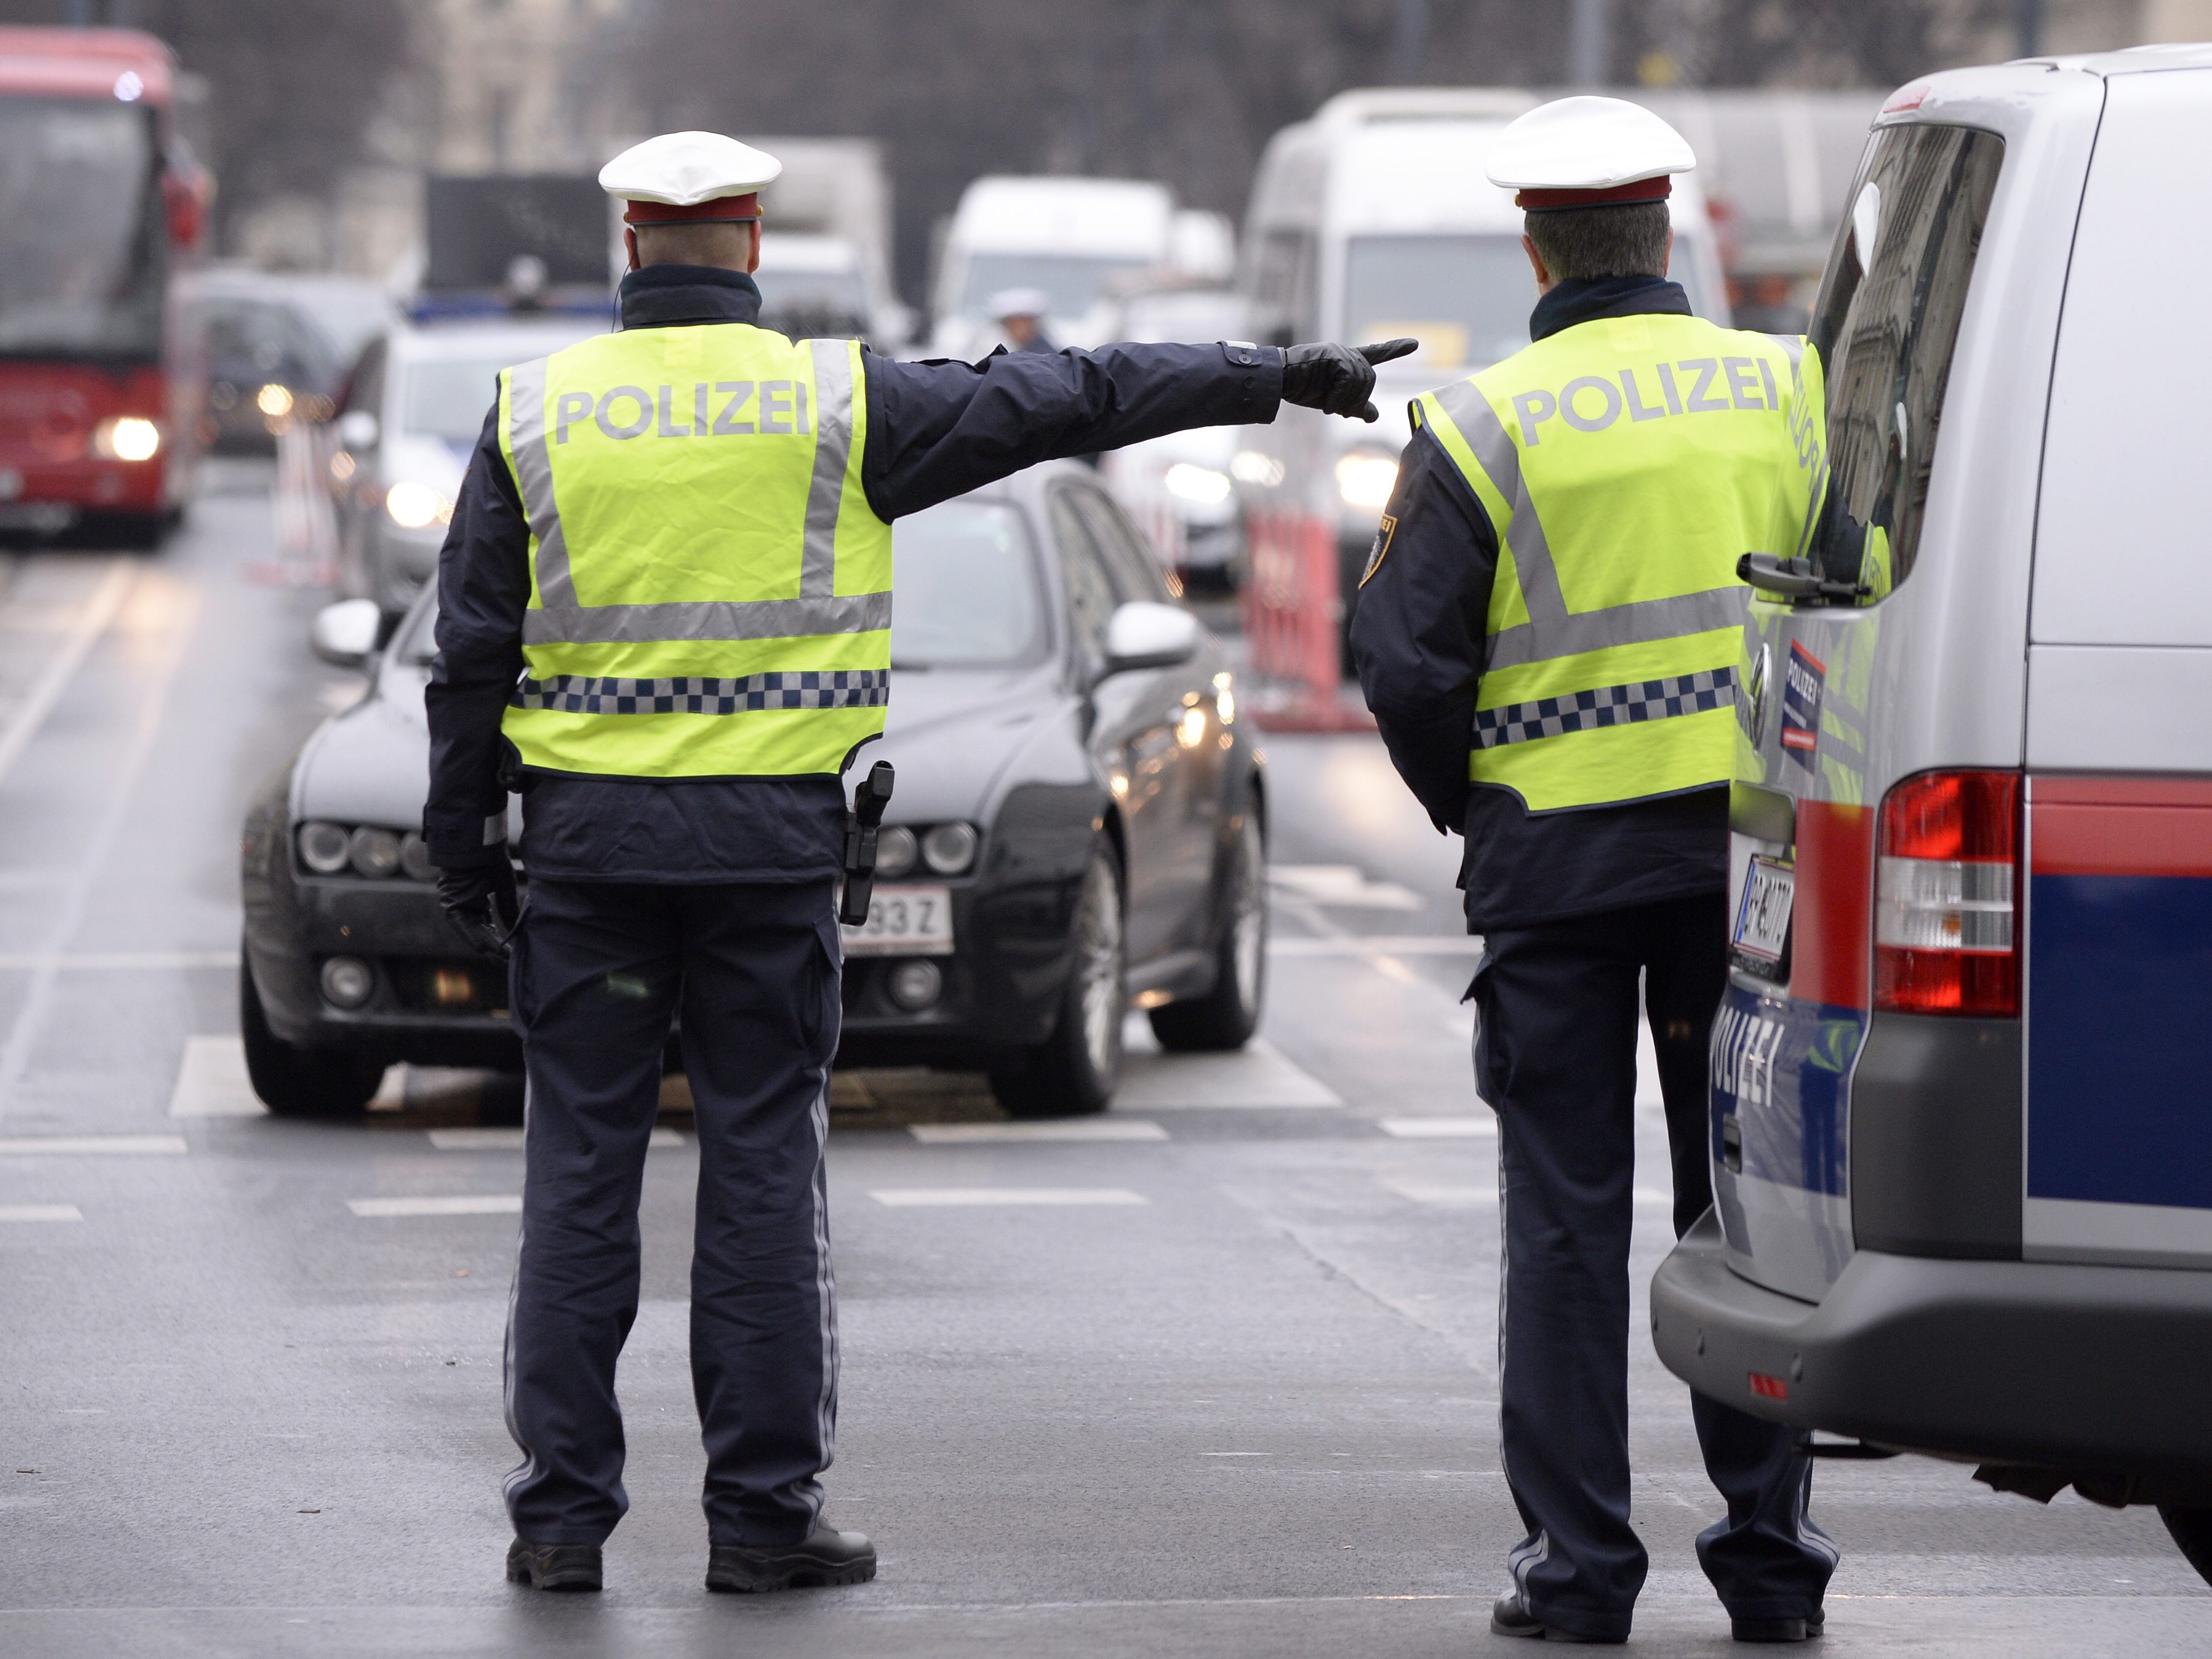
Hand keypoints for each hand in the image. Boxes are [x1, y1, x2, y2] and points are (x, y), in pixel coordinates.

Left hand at [437, 857, 520, 960]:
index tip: (512, 953)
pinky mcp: (451, 904)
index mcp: (477, 903)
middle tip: (506, 962)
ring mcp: (456, 906)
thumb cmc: (491, 860)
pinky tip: (483, 948)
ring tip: (499, 959)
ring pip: (471, 932)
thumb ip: (508, 910)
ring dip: (485, 946)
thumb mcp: (504, 888)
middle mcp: (465, 907)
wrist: (477, 843)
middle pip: (479, 933)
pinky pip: (462, 925)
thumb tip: (514, 931)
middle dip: (493, 948)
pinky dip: (473, 936)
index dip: (500, 941)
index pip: (488, 928)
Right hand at [1279, 338, 1419, 421]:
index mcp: (1349, 360)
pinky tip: (1327, 404)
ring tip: (1328, 407)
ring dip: (1345, 402)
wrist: (1280, 380)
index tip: (1415, 344)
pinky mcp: (1334, 356)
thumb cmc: (1303, 388)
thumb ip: (1355, 405)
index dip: (1396, 349)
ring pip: (1360, 382)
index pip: (1378, 353)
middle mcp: (1348, 353)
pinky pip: (1348, 381)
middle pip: (1370, 379)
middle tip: (1336, 410)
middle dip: (1356, 400)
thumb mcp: (1333, 400)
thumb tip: (1374, 417)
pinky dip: (1338, 397)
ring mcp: (1341, 353)